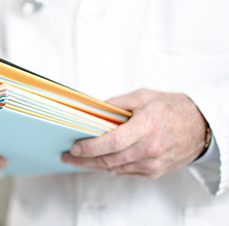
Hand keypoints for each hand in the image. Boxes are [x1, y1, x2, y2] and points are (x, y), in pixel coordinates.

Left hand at [62, 88, 207, 177]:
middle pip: (109, 159)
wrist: (200, 126)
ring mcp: (152, 164)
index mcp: (146, 127)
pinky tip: (98, 161)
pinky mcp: (154, 172)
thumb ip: (116, 103)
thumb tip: (93, 110)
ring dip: (94, 165)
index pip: (112, 142)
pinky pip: (125, 171)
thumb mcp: (143, 96)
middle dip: (84, 160)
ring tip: (77, 160)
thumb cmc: (172, 108)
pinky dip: (109, 166)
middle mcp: (150, 149)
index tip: (74, 148)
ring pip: (114, 168)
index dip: (90, 147)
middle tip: (67, 157)